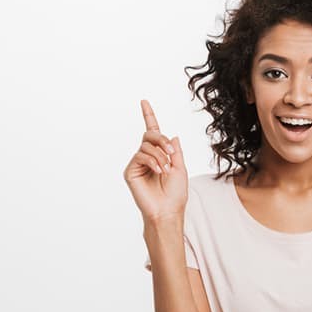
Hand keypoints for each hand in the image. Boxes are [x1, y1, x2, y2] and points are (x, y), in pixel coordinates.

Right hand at [123, 99, 188, 222]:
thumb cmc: (176, 193)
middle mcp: (147, 157)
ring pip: (146, 146)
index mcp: (160, 155)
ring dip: (160, 155)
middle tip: (171, 154)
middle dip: (161, 140)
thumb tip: (172, 135)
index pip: (153, 133)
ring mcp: (138, 164)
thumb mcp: (181, 168)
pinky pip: (140, 156)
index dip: (148, 116)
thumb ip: (175, 151)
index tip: (144, 101)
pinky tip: (159, 172)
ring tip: (166, 169)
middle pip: (150, 134)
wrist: (168, 210)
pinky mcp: (131, 171)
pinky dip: (152, 161)